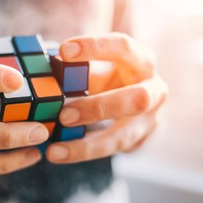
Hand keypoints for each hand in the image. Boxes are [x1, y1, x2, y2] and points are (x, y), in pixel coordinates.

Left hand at [46, 33, 167, 162]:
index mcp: (140, 61)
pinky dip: (81, 153)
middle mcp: (153, 90)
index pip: (122, 48)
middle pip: (136, 99)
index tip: (64, 51)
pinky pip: (109, 151)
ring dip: (87, 145)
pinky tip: (58, 154)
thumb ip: (78, 70)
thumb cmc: (112, 81)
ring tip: (55, 151)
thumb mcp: (99, 70)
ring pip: (122, 137)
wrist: (138, 108)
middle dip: (98, 108)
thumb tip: (49, 68)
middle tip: (64, 116)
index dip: (95, 47)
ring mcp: (149, 120)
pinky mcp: (138, 142)